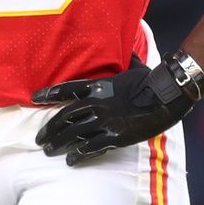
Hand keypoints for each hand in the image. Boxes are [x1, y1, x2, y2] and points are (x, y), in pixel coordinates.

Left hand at [33, 56, 194, 162]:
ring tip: (48, 150)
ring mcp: (105, 121)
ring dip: (58, 144)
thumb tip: (131, 43)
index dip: (48, 94)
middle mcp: (97, 103)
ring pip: (73, 134)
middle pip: (64, 117)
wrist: (168, 96)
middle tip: (40, 138)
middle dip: (49, 128)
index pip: (67, 90)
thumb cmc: (153, 80)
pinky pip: (91, 148)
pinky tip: (70, 160)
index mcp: (99, 86)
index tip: (34, 98)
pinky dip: (78, 155)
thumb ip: (129, 58)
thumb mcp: (137, 67)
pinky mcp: (115, 137)